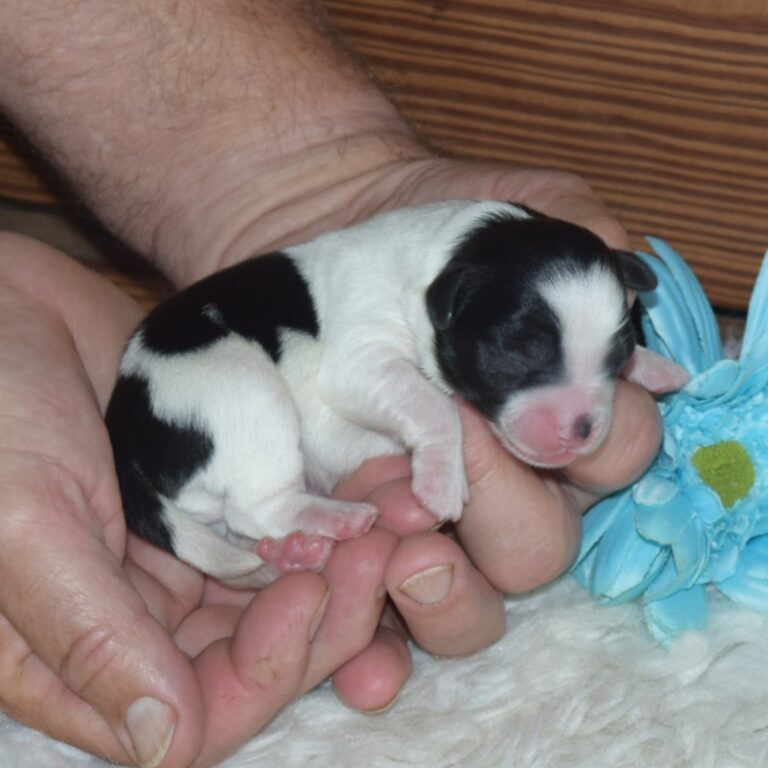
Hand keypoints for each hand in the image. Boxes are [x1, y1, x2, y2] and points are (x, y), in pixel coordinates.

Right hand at [0, 235, 398, 766]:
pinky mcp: (216, 506)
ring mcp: (182, 562)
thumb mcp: (24, 524)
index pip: (195, 713)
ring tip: (390, 529)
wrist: (14, 312)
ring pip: (281, 599)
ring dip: (343, 575)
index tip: (310, 593)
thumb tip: (167, 743)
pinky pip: (285, 535)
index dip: (264, 669)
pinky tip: (369, 504)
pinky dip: (330, 526)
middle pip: (256, 659)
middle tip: (378, 556)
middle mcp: (138, 621)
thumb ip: (89, 633)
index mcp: (76, 654)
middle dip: (326, 618)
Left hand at [321, 160, 661, 710]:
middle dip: (511, 506)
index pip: (615, 462)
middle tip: (464, 439)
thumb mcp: (509, 237)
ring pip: (477, 605)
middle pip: (543, 548)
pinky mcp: (363, 540)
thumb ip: (590, 276)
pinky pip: (388, 619)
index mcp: (553, 418)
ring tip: (407, 536)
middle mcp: (503, 481)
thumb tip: (665, 367)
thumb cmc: (427, 249)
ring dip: (450, 583)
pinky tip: (370, 609)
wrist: (331, 252)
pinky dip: (385, 626)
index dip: (595, 446)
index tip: (529, 412)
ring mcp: (430, 519)